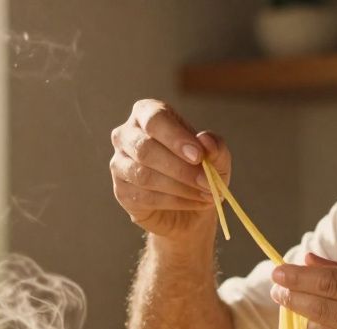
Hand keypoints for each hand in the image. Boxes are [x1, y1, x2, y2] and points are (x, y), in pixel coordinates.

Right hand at [110, 99, 231, 239]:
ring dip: (180, 187)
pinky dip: (174, 202)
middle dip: (180, 168)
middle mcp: (126, 135)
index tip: (198, 156)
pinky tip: (193, 202)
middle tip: (207, 182)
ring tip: (206, 194)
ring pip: (144, 175)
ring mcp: (119, 163)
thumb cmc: (199, 171)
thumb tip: (205, 140)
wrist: (188, 207)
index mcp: (147, 114)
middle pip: (145, 148)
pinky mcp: (121, 191)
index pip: (154, 119)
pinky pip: (145, 197)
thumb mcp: (216, 158)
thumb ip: (216, 147)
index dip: (175, 137)